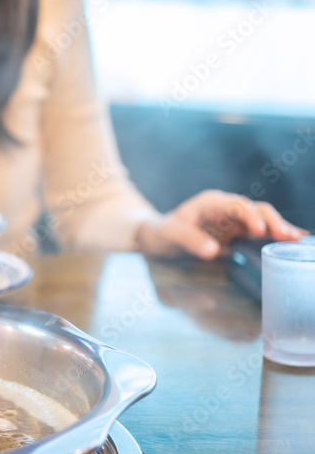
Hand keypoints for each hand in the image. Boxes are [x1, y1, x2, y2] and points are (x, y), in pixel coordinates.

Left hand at [135, 189, 306, 259]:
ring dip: (280, 228)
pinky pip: (261, 230)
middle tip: (287, 237)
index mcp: (210, 203)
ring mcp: (234, 220)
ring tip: (297, 240)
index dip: (250, 216)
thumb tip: (214, 250)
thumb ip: (188, 239)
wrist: (157, 236)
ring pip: (263, 219)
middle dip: (273, 222)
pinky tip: (297, 239)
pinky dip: (277, 234)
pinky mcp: (237, 232)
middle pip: (256, 209)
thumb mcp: (169, 235)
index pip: (236, 205)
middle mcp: (226, 208)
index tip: (259, 231)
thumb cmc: (162, 234)